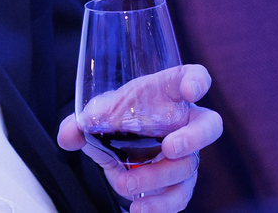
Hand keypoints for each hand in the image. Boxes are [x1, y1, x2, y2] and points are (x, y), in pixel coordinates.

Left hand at [57, 64, 223, 212]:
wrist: (118, 142)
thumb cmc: (118, 116)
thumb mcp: (99, 113)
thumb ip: (81, 122)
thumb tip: (68, 135)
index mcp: (168, 93)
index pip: (192, 77)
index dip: (198, 81)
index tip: (191, 90)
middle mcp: (186, 122)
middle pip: (209, 126)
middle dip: (193, 138)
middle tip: (169, 148)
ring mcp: (187, 153)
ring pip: (188, 167)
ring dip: (158, 177)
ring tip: (127, 184)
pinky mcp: (181, 180)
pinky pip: (180, 195)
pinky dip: (160, 204)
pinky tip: (140, 207)